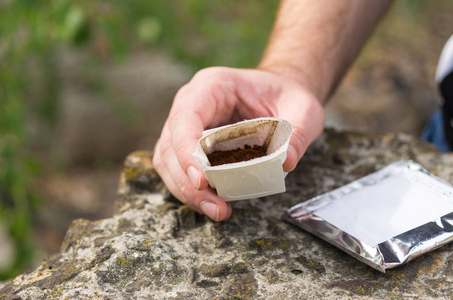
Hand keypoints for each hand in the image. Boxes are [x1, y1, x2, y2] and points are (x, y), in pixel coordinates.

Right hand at [153, 67, 324, 220]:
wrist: (281, 93)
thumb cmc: (287, 95)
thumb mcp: (303, 109)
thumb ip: (297, 134)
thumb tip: (286, 162)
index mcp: (213, 86)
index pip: (186, 118)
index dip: (186, 151)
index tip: (201, 181)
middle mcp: (192, 102)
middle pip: (170, 145)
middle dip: (187, 182)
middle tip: (216, 208)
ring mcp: (188, 123)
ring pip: (167, 160)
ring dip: (186, 191)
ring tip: (218, 211)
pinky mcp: (191, 142)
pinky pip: (178, 168)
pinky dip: (192, 190)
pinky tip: (214, 203)